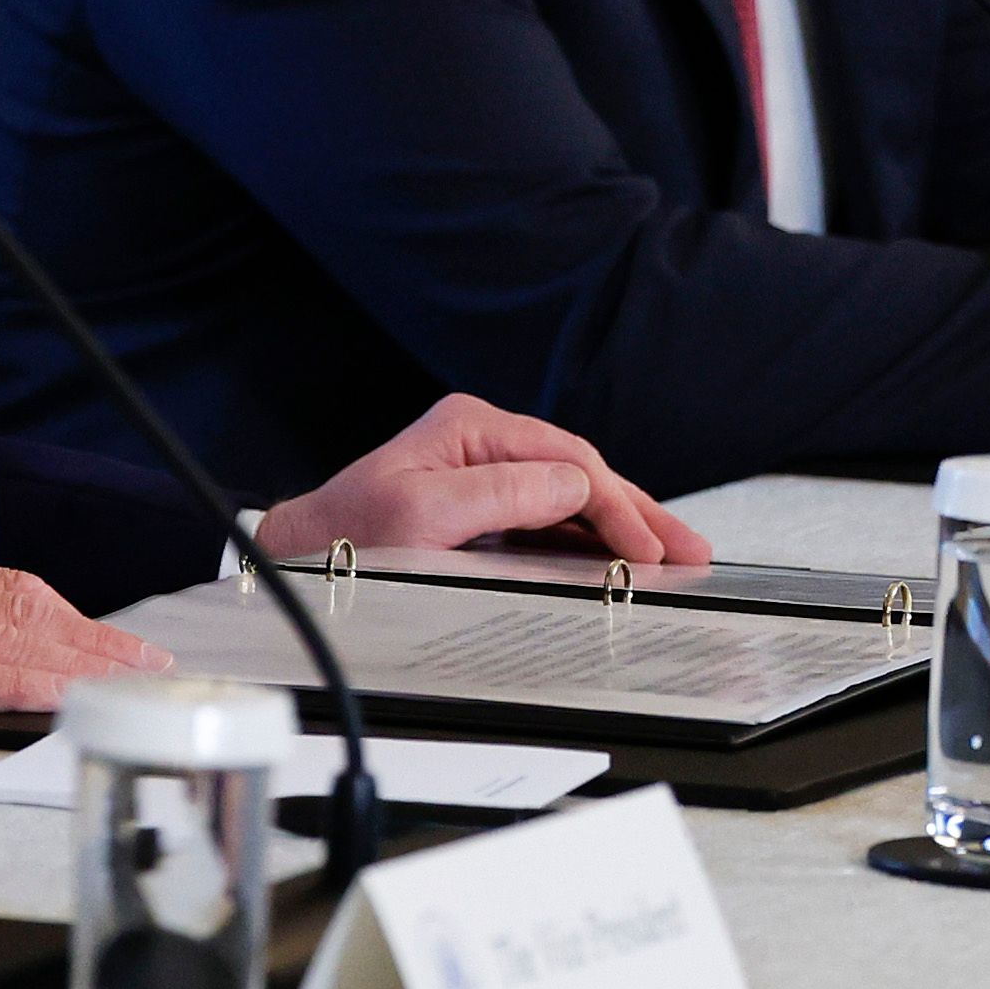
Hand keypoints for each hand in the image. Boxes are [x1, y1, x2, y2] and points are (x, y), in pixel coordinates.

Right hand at [0, 555, 157, 766]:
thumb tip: (61, 667)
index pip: (16, 591)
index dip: (80, 622)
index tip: (127, 650)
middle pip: (21, 610)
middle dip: (91, 644)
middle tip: (143, 671)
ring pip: (4, 638)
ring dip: (72, 664)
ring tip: (119, 687)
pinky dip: (23, 684)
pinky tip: (60, 697)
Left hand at [254, 393, 709, 568]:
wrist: (299, 560)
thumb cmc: (348, 538)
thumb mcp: (424, 516)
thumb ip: (504, 495)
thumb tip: (576, 484)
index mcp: (471, 428)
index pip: (569, 460)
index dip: (617, 506)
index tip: (648, 549)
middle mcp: (481, 442)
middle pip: (582, 473)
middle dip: (639, 513)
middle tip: (690, 551)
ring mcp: (482, 472)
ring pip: (572, 495)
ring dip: (624, 526)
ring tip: (672, 555)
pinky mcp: (480, 506)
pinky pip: (550, 517)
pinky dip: (590, 536)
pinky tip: (620, 555)